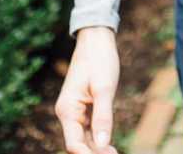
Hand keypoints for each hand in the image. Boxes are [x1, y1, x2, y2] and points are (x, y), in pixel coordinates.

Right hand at [55, 26, 120, 153]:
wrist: (96, 40)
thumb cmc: (99, 60)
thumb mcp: (105, 89)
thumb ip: (103, 117)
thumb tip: (101, 144)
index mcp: (67, 110)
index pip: (74, 144)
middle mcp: (68, 113)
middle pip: (78, 144)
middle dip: (94, 153)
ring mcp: (75, 112)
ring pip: (84, 138)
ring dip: (97, 149)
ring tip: (115, 153)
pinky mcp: (84, 108)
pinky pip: (89, 129)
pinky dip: (98, 138)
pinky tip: (110, 146)